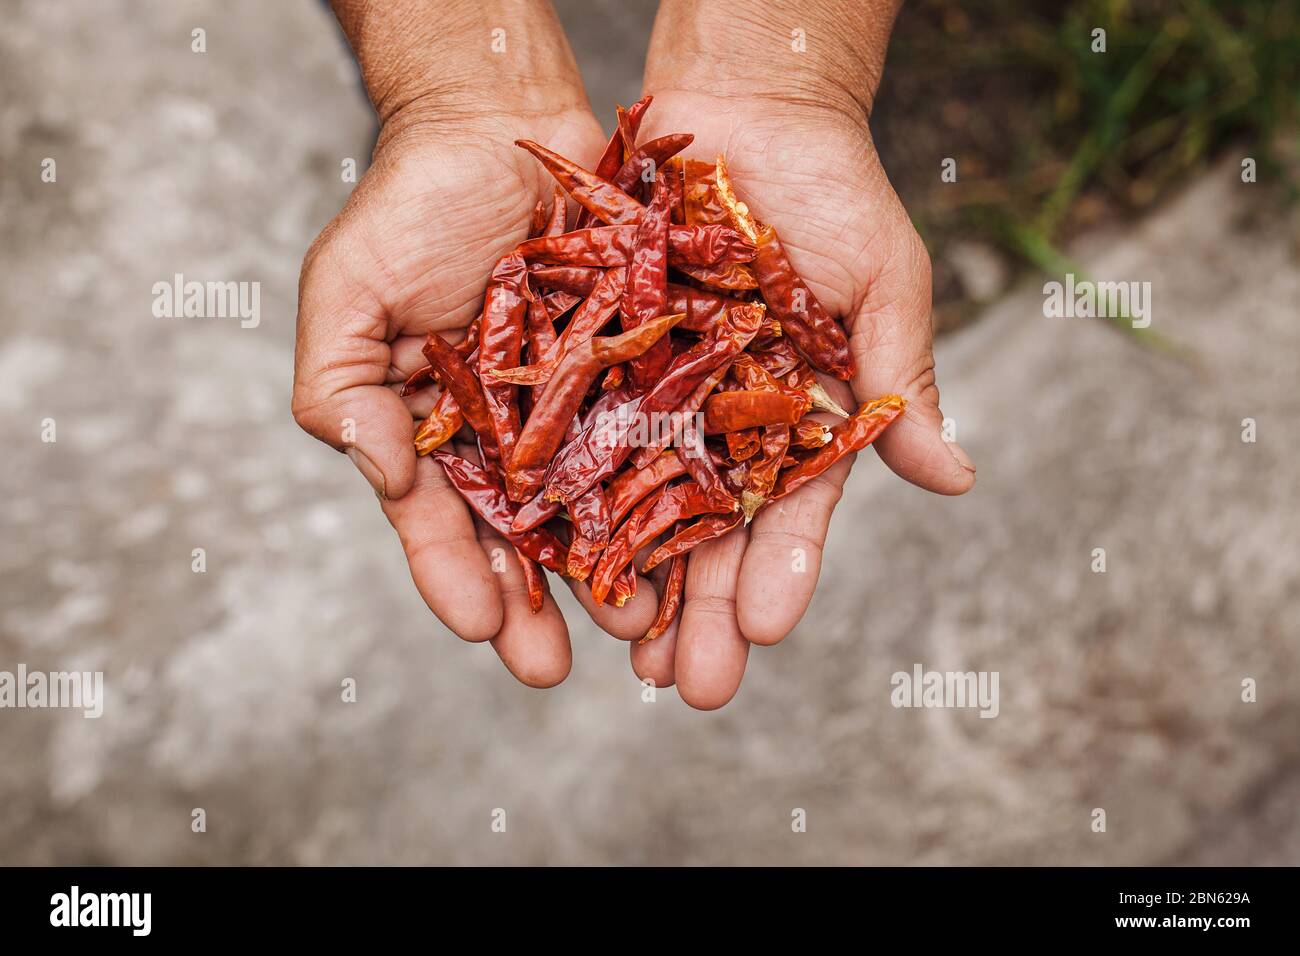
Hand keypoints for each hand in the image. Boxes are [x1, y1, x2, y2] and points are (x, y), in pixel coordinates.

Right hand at [293, 1, 662, 685]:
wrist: (498, 126)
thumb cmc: (409, 206)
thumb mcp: (348, 292)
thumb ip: (341, 388)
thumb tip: (380, 475)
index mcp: (435, 435)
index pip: (439, 524)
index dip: (455, 578)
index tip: (483, 628)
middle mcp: (509, 438)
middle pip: (522, 537)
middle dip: (536, 603)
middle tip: (553, 665)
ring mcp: (577, 412)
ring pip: (597, 506)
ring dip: (610, 569)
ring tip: (634, 626)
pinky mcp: (637, 376)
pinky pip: (657, 439)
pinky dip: (670, 490)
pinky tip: (688, 538)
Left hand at [628, 11, 975, 707]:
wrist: (746, 107)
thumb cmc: (830, 191)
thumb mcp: (879, 283)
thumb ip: (899, 380)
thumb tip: (956, 480)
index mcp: (798, 419)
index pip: (793, 514)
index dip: (779, 572)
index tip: (764, 630)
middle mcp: (726, 424)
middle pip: (712, 533)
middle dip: (702, 612)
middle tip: (687, 687)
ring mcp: (661, 398)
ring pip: (640, 503)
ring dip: (632, 578)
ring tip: (622, 652)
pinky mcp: (602, 363)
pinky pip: (581, 431)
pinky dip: (568, 490)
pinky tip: (553, 551)